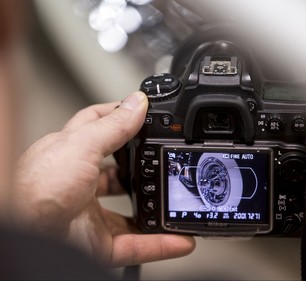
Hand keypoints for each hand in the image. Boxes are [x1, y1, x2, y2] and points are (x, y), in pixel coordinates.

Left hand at [12, 91, 194, 266]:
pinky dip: (159, 244)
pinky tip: (180, 239)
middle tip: (161, 161)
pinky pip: (135, 244)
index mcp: (71, 153)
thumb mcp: (82, 145)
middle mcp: (79, 183)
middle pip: (116, 172)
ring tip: (174, 201)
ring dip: (154, 208)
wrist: (26, 232)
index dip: (119, 117)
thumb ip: (113, 126)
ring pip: (129, 212)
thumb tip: (138, 103)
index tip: (142, 113)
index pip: (97, 127)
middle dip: (139, 167)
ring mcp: (89, 213)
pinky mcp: (98, 243)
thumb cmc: (36, 188)